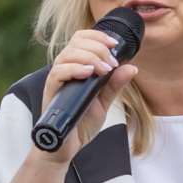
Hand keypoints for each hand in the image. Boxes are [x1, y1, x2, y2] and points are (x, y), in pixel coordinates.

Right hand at [39, 26, 138, 162]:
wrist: (68, 147)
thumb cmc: (81, 123)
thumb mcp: (104, 102)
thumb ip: (115, 85)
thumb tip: (131, 67)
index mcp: (76, 67)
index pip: (81, 39)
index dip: (97, 36)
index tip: (114, 44)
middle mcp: (64, 70)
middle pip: (76, 42)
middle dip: (98, 48)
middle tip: (111, 64)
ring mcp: (56, 80)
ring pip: (67, 54)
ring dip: (89, 57)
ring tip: (104, 69)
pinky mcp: (51, 93)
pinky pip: (58, 73)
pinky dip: (74, 69)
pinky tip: (88, 73)